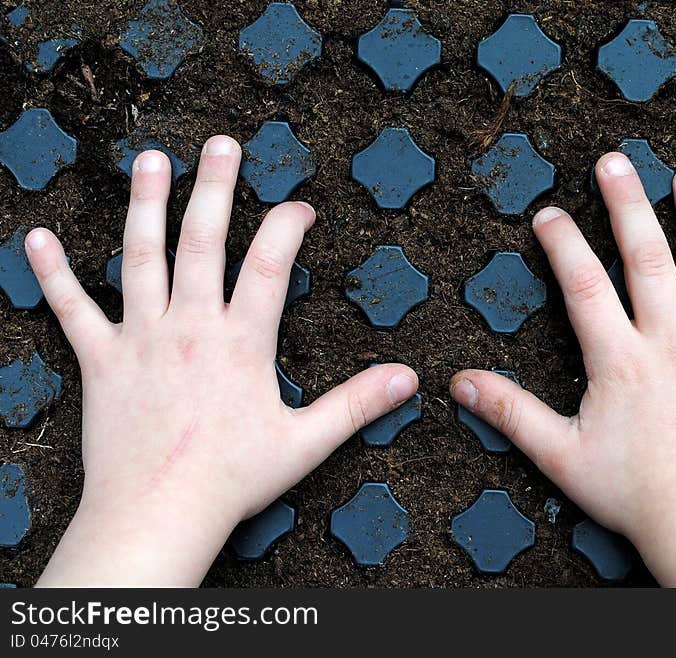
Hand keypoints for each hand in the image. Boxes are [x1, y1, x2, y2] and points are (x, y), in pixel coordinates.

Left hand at [30, 136, 417, 586]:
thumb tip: (409, 379)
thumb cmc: (233, 480)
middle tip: (223, 144)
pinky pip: (71, 308)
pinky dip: (52, 273)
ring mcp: (141, 338)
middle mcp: (190, 326)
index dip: (289, 226)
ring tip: (151, 159)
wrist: (158, 514)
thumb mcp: (308, 442)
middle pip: (204, 240)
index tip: (301, 207)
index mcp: (242, 341)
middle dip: (215, 187)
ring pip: (141, 256)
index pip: (272, 264)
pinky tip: (36, 238)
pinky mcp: (100, 360)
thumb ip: (358, 403)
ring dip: (145, 204)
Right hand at [451, 153, 675, 586]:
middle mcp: (669, 343)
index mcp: (619, 360)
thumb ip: (510, 412)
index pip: (584, 287)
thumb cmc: (635, 494)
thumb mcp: (559, 455)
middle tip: (614, 162)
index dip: (562, 246)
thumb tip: (460, 382)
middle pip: (646, 260)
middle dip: (626, 206)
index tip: (547, 213)